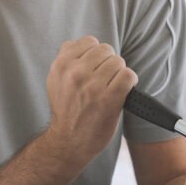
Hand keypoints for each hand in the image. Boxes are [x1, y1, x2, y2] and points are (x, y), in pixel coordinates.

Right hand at [44, 36, 137, 164]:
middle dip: (108, 63)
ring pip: (118, 62)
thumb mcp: (55, 81)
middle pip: (106, 50)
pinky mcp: (109, 99)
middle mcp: (75, 73)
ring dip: (119, 73)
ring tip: (112, 87)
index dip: (95, 54)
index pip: (89, 41)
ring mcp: (92, 86)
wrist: (68, 142)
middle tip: (105, 79)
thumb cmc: (66, 111)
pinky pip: (128, 76)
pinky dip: (130, 81)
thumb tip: (80, 43)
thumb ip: (65, 60)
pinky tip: (123, 90)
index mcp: (61, 65)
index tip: (95, 67)